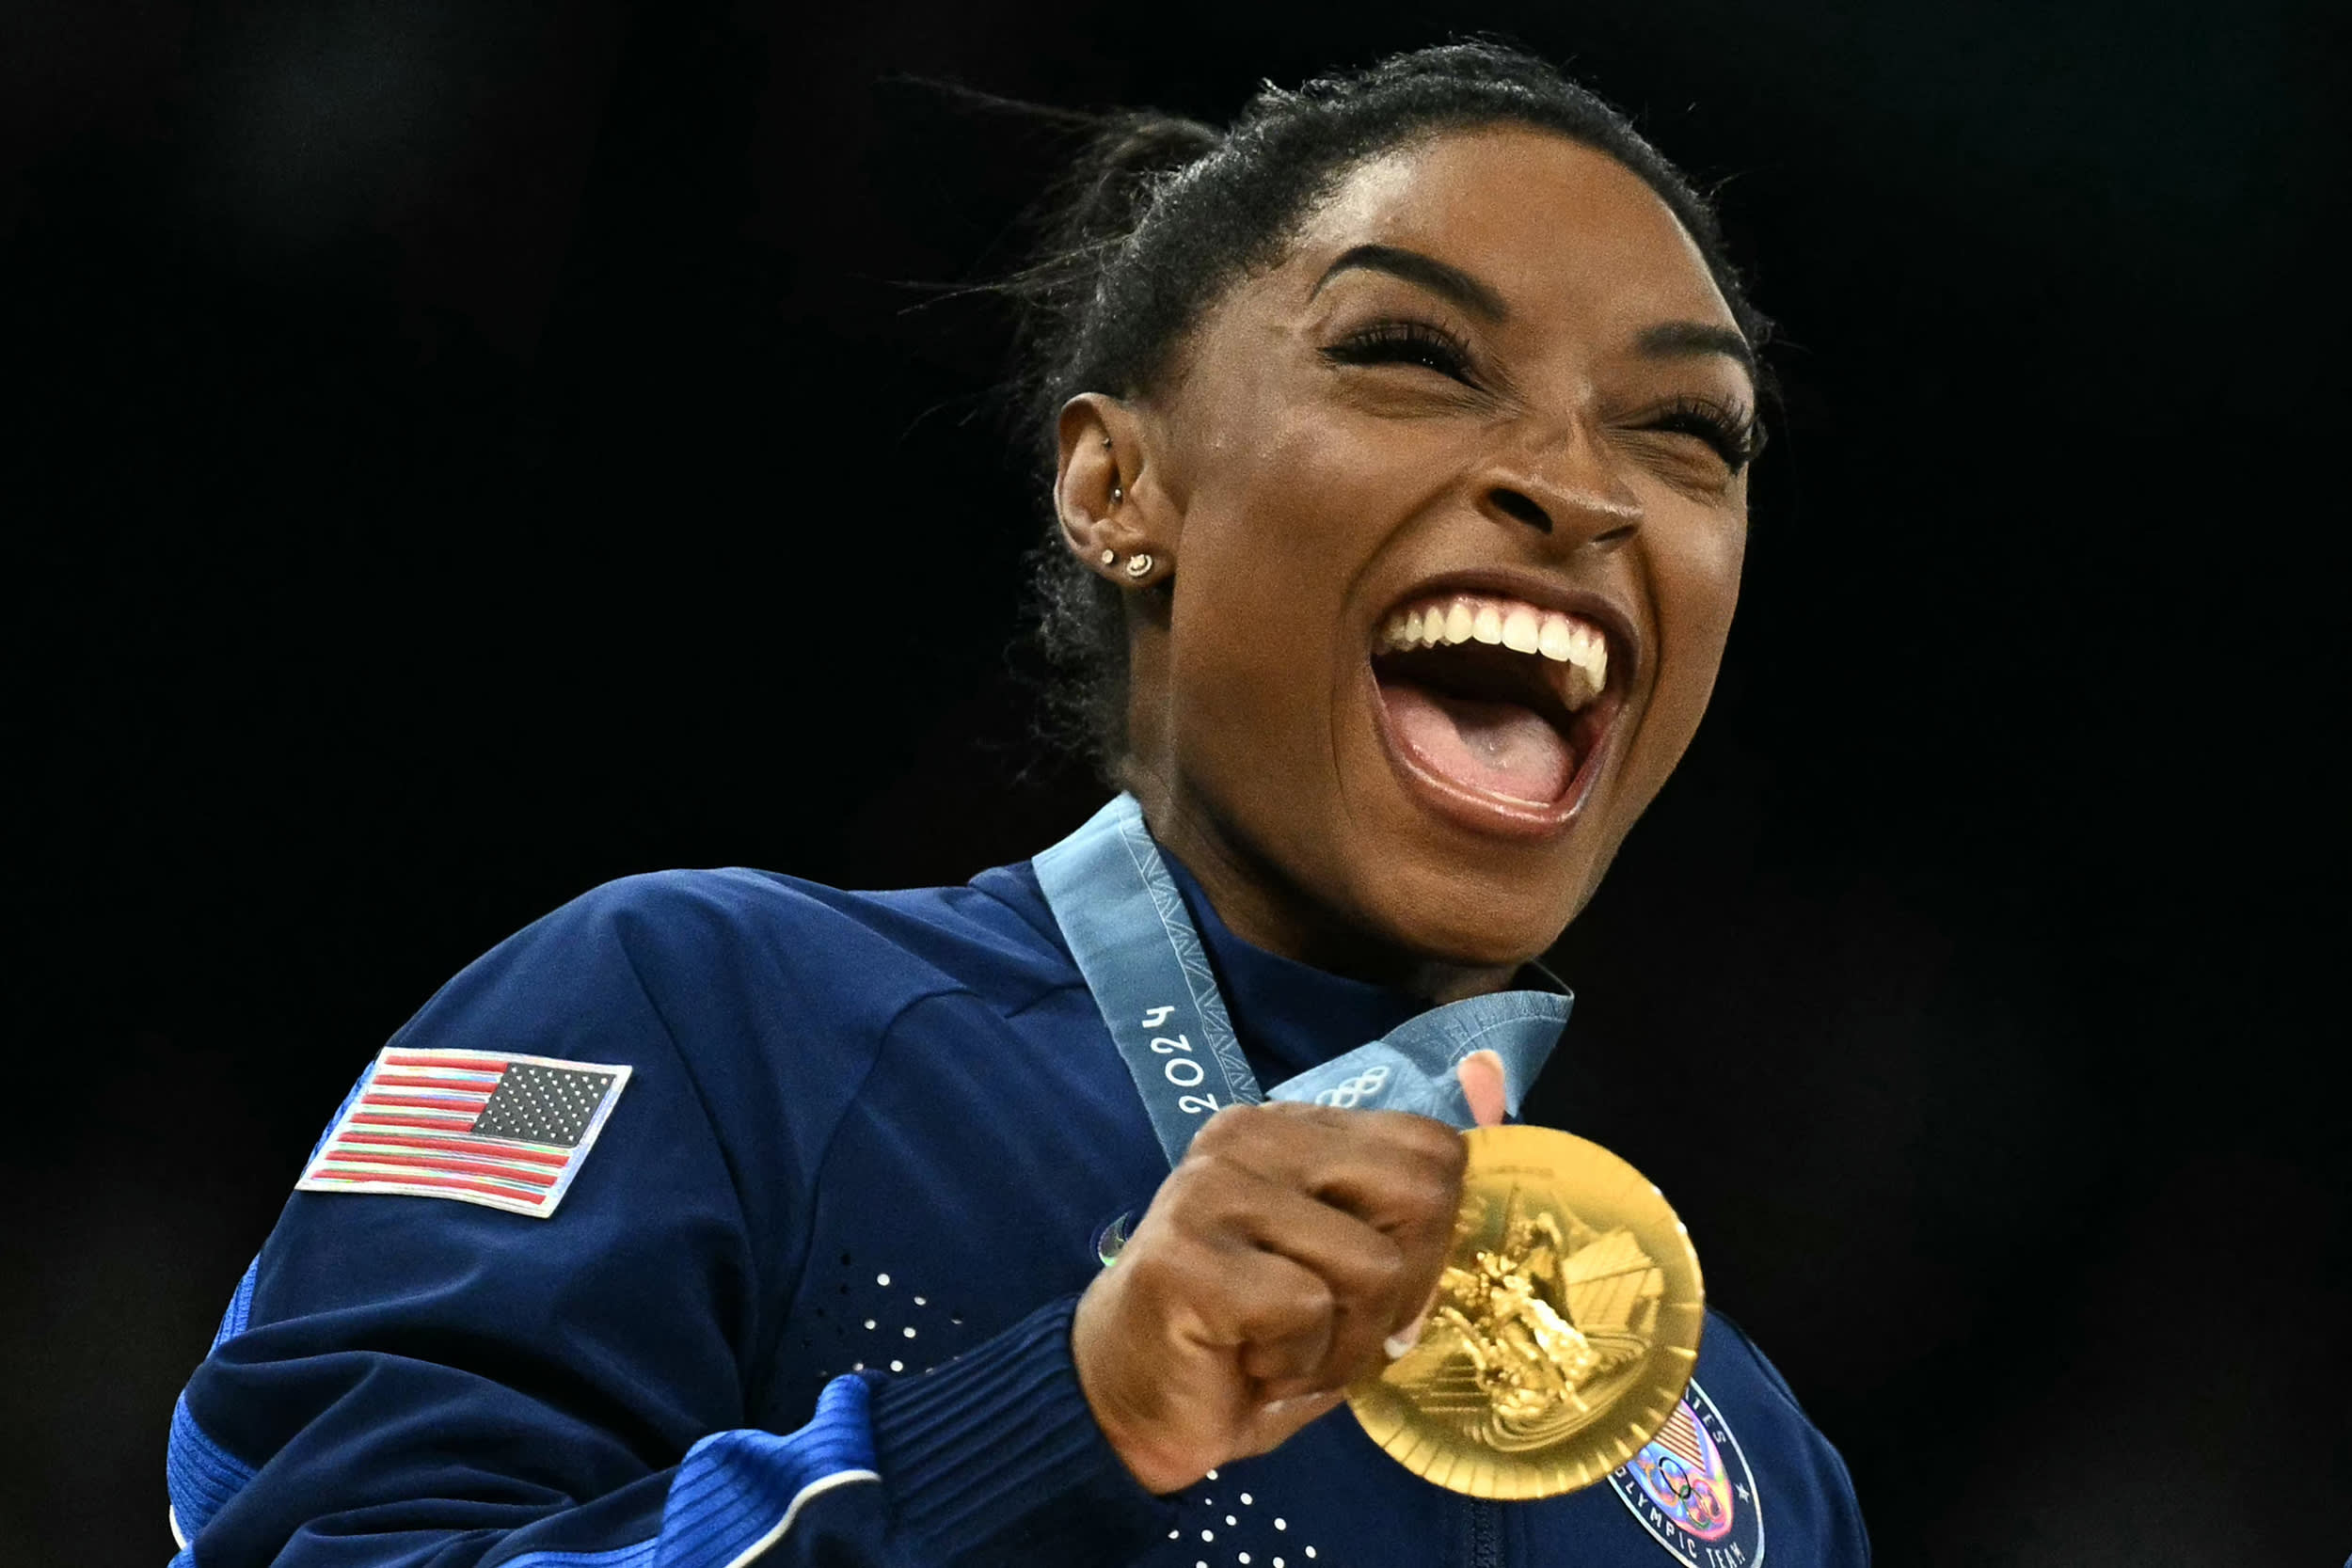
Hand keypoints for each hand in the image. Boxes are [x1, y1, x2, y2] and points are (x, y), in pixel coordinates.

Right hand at [1072, 1050, 1508, 1493]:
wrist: (1128, 1407)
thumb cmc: (1250, 1340)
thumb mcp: (1348, 1268)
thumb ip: (1411, 1203)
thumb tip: (1494, 1085)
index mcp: (1291, 1128)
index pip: (1432, 1148)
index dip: (1431, 1239)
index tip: (1375, 1291)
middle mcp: (1248, 1137)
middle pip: (1419, 1196)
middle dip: (1402, 1290)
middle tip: (1333, 1326)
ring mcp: (1211, 1191)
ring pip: (1372, 1265)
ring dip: (1344, 1342)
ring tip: (1282, 1350)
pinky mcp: (1187, 1257)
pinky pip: (1307, 1309)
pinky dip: (1296, 1362)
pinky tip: (1247, 1363)